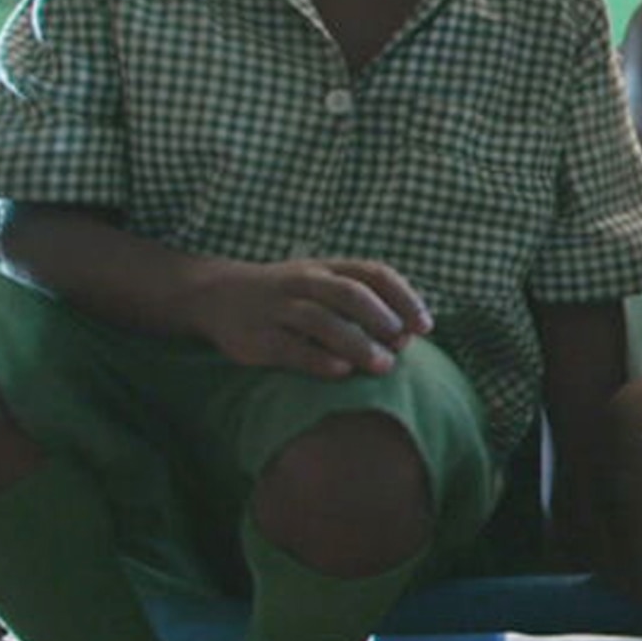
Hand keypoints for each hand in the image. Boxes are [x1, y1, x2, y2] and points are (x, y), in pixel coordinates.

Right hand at [193, 257, 430, 377]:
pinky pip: (289, 347)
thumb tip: (412, 335)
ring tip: (383, 365)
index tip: (425, 326)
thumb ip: (364, 303)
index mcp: (328, 268)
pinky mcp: (256, 337)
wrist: (216, 295)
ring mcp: (278, 309)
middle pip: (350, 294)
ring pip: (321, 321)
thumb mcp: (324, 285)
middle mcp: (304, 283)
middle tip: (403, 344)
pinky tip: (341, 371)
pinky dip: (317, 359)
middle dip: (382, 319)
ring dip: (357, 343)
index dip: (404, 298)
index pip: (374, 274)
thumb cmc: (289, 296)